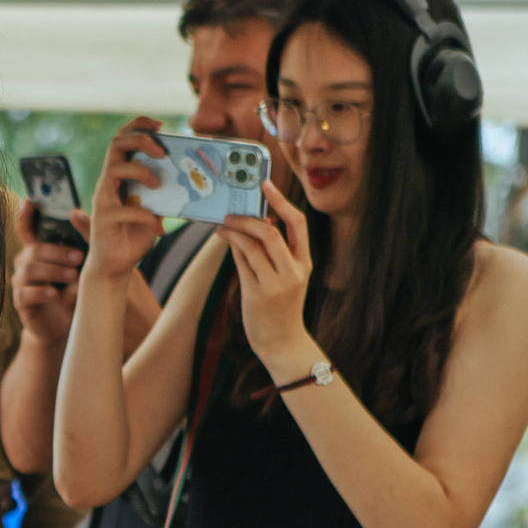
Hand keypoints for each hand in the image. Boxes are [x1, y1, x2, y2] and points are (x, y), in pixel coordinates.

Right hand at [10, 202, 86, 342]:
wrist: (62, 326)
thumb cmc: (71, 292)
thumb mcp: (81, 268)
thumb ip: (81, 243)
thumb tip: (78, 213)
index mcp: (38, 251)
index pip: (26, 229)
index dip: (24, 215)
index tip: (29, 201)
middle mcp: (26, 263)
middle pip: (34, 250)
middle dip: (57, 252)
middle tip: (79, 257)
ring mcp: (21, 282)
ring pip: (30, 269)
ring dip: (53, 271)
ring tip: (72, 276)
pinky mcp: (21, 302)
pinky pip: (25, 293)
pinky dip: (41, 292)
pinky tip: (54, 293)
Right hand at [82, 118, 169, 281]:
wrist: (115, 266)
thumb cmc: (134, 234)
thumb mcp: (154, 207)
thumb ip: (164, 192)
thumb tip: (189, 177)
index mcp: (119, 176)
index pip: (122, 139)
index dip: (139, 126)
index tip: (160, 125)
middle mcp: (108, 183)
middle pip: (115, 145)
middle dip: (141, 140)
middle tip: (162, 151)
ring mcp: (104, 200)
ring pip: (114, 170)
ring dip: (140, 171)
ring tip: (158, 184)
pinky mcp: (104, 220)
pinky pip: (126, 210)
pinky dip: (148, 217)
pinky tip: (159, 228)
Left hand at [219, 182, 317, 375]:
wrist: (282, 342)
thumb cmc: (280, 306)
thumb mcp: (287, 277)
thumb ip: (275, 251)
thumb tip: (259, 221)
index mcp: (305, 263)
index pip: (298, 224)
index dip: (281, 201)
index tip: (266, 185)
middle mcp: (293, 271)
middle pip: (271, 232)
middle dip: (249, 218)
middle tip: (232, 212)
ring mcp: (276, 283)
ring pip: (252, 246)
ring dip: (234, 231)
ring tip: (223, 225)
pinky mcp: (257, 294)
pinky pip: (242, 262)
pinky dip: (232, 246)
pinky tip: (224, 238)